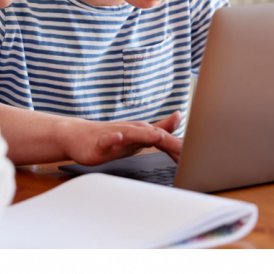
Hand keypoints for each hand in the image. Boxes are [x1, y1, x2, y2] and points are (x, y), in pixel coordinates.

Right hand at [59, 111, 182, 166]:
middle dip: (170, 142)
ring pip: (132, 133)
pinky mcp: (99, 142)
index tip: (196, 157)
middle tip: (186, 152)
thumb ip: (159, 126)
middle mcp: (131, 130)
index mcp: (142, 131)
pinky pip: (106, 140)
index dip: (180, 147)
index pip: (165, 138)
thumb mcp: (138, 133)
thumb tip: (179, 116)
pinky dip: (113, 138)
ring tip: (158, 137)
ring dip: (145, 135)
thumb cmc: (109, 135)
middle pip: (153, 134)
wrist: (77, 135)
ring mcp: (115, 135)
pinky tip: (118, 137)